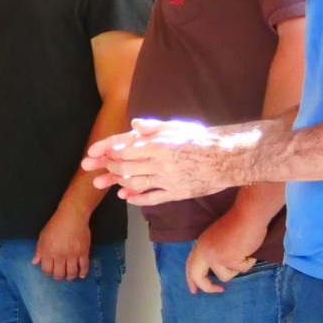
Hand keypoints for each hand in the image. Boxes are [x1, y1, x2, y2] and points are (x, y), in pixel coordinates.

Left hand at [34, 207, 92, 280]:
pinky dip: (83, 273)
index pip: (47, 270)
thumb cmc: (55, 225)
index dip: (48, 273)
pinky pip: (84, 266)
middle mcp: (60, 255)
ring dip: (70, 277)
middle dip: (59, 277)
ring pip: (72, 272)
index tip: (50, 271)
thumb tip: (35, 262)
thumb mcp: (42, 236)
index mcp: (48, 251)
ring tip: (69, 276)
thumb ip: (39, 250)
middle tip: (60, 275)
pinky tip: (81, 275)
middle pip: (59, 274)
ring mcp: (72, 255)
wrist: (72, 216)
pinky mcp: (83, 252)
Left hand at [83, 118, 242, 205]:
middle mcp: (160, 163)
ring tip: (111, 180)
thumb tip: (134, 124)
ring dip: (119, 182)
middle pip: (126, 168)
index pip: (124, 149)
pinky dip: (135, 198)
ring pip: (135, 183)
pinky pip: (151, 198)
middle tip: (100, 168)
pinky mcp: (176, 193)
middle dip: (109, 168)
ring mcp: (168, 180)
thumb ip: (153, 126)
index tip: (95, 154)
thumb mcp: (177, 127)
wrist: (227, 158)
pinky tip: (126, 196)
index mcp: (158, 144)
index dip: (107, 152)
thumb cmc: (201, 139)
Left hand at [185, 208, 268, 293]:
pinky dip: (248, 262)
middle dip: (207, 287)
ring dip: (238, 267)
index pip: (190, 265)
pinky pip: (241, 270)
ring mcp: (214, 257)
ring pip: (226, 276)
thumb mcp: (217, 239)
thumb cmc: (238, 224)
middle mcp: (203, 251)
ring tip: (243, 251)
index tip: (194, 290)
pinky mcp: (227, 260)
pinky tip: (249, 250)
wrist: (248, 215)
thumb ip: (213, 252)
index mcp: (200, 245)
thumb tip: (217, 271)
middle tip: (219, 290)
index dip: (191, 279)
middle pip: (197, 276)